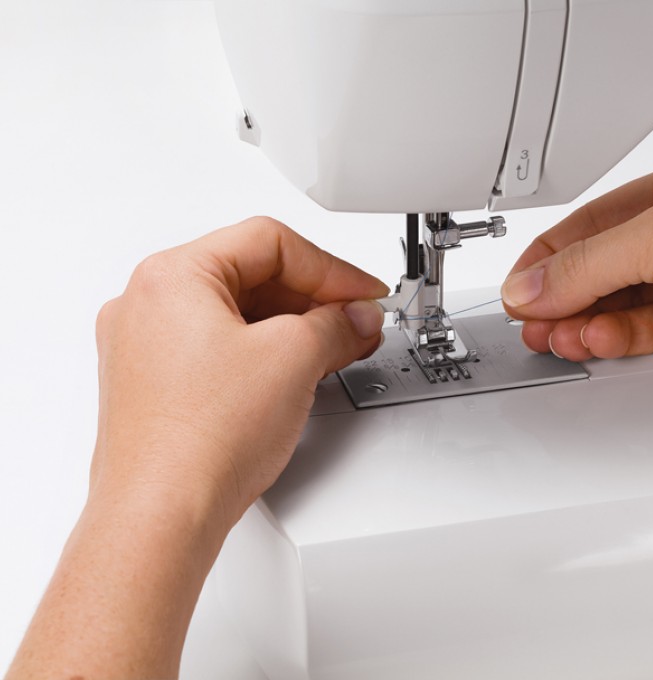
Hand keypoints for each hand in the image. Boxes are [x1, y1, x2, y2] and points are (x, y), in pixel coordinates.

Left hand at [7, 217, 388, 679]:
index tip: (364, 295)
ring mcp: (144, 349)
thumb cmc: (200, 443)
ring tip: (335, 350)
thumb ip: (337, 324)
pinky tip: (294, 375)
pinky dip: (263, 354)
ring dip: (292, 328)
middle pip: (251, 276)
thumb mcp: (293, 361)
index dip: (331, 267)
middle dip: (315, 299)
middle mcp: (146, 305)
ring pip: (236, 315)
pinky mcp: (154, 387)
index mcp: (171, 276)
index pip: (270, 243)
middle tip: (357, 322)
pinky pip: (219, 350)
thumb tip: (357, 317)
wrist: (159, 520)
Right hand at [502, 148, 652, 392]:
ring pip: (620, 302)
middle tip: (528, 314)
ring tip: (551, 334)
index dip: (553, 252)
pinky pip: (643, 331)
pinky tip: (592, 340)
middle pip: (606, 263)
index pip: (599, 218)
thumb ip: (588, 263)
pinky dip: (612, 337)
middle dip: (563, 290)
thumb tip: (533, 283)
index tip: (520, 282)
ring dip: (582, 319)